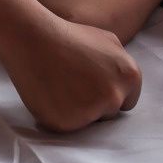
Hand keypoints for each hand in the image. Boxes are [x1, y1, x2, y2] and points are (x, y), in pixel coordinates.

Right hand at [0, 15, 141, 132]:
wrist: (32, 38)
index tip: (90, 84)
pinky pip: (66, 126)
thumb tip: (121, 81)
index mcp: (129, 76)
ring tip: (59, 86)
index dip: (107, 94)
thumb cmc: (66, 35)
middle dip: (93, 103)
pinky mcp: (68, 123)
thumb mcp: (107, 40)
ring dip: (76, 110)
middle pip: (109, 113)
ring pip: (88, 122)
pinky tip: (48, 94)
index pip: (127, 101)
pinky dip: (57, 115)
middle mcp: (115, 96)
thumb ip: (120, 65)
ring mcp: (92, 111)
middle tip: (71, 83)